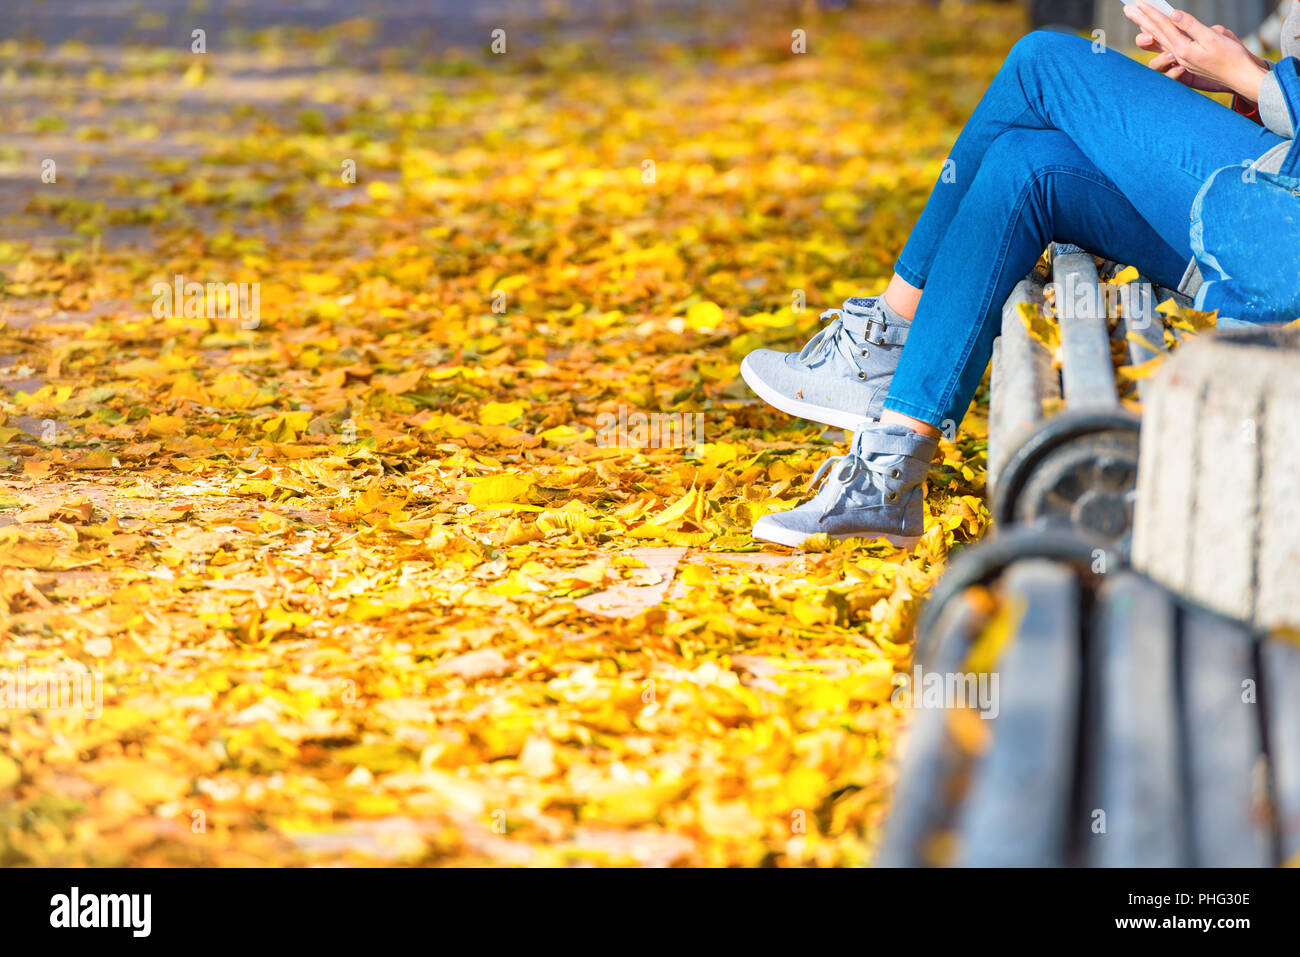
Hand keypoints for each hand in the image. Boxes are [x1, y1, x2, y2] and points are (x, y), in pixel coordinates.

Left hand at [1124, 2, 1270, 100]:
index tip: (1138, 3)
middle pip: (1156, 34)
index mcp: (1182, 49)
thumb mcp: (1212, 37)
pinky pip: (1170, 46)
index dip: (1151, 14)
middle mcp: (1178, 55)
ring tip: (1138, 17)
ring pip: (1161, 40)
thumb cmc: (1231, 56)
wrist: (1241, 75)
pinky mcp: (1188, 61)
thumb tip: (1173, 15)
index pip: (1163, 27)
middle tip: (1127, 9)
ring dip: (1149, 28)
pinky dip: (1160, 37)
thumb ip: (1190, 26)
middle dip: (1142, 20)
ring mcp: (1182, 59)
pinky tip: (1155, 33)